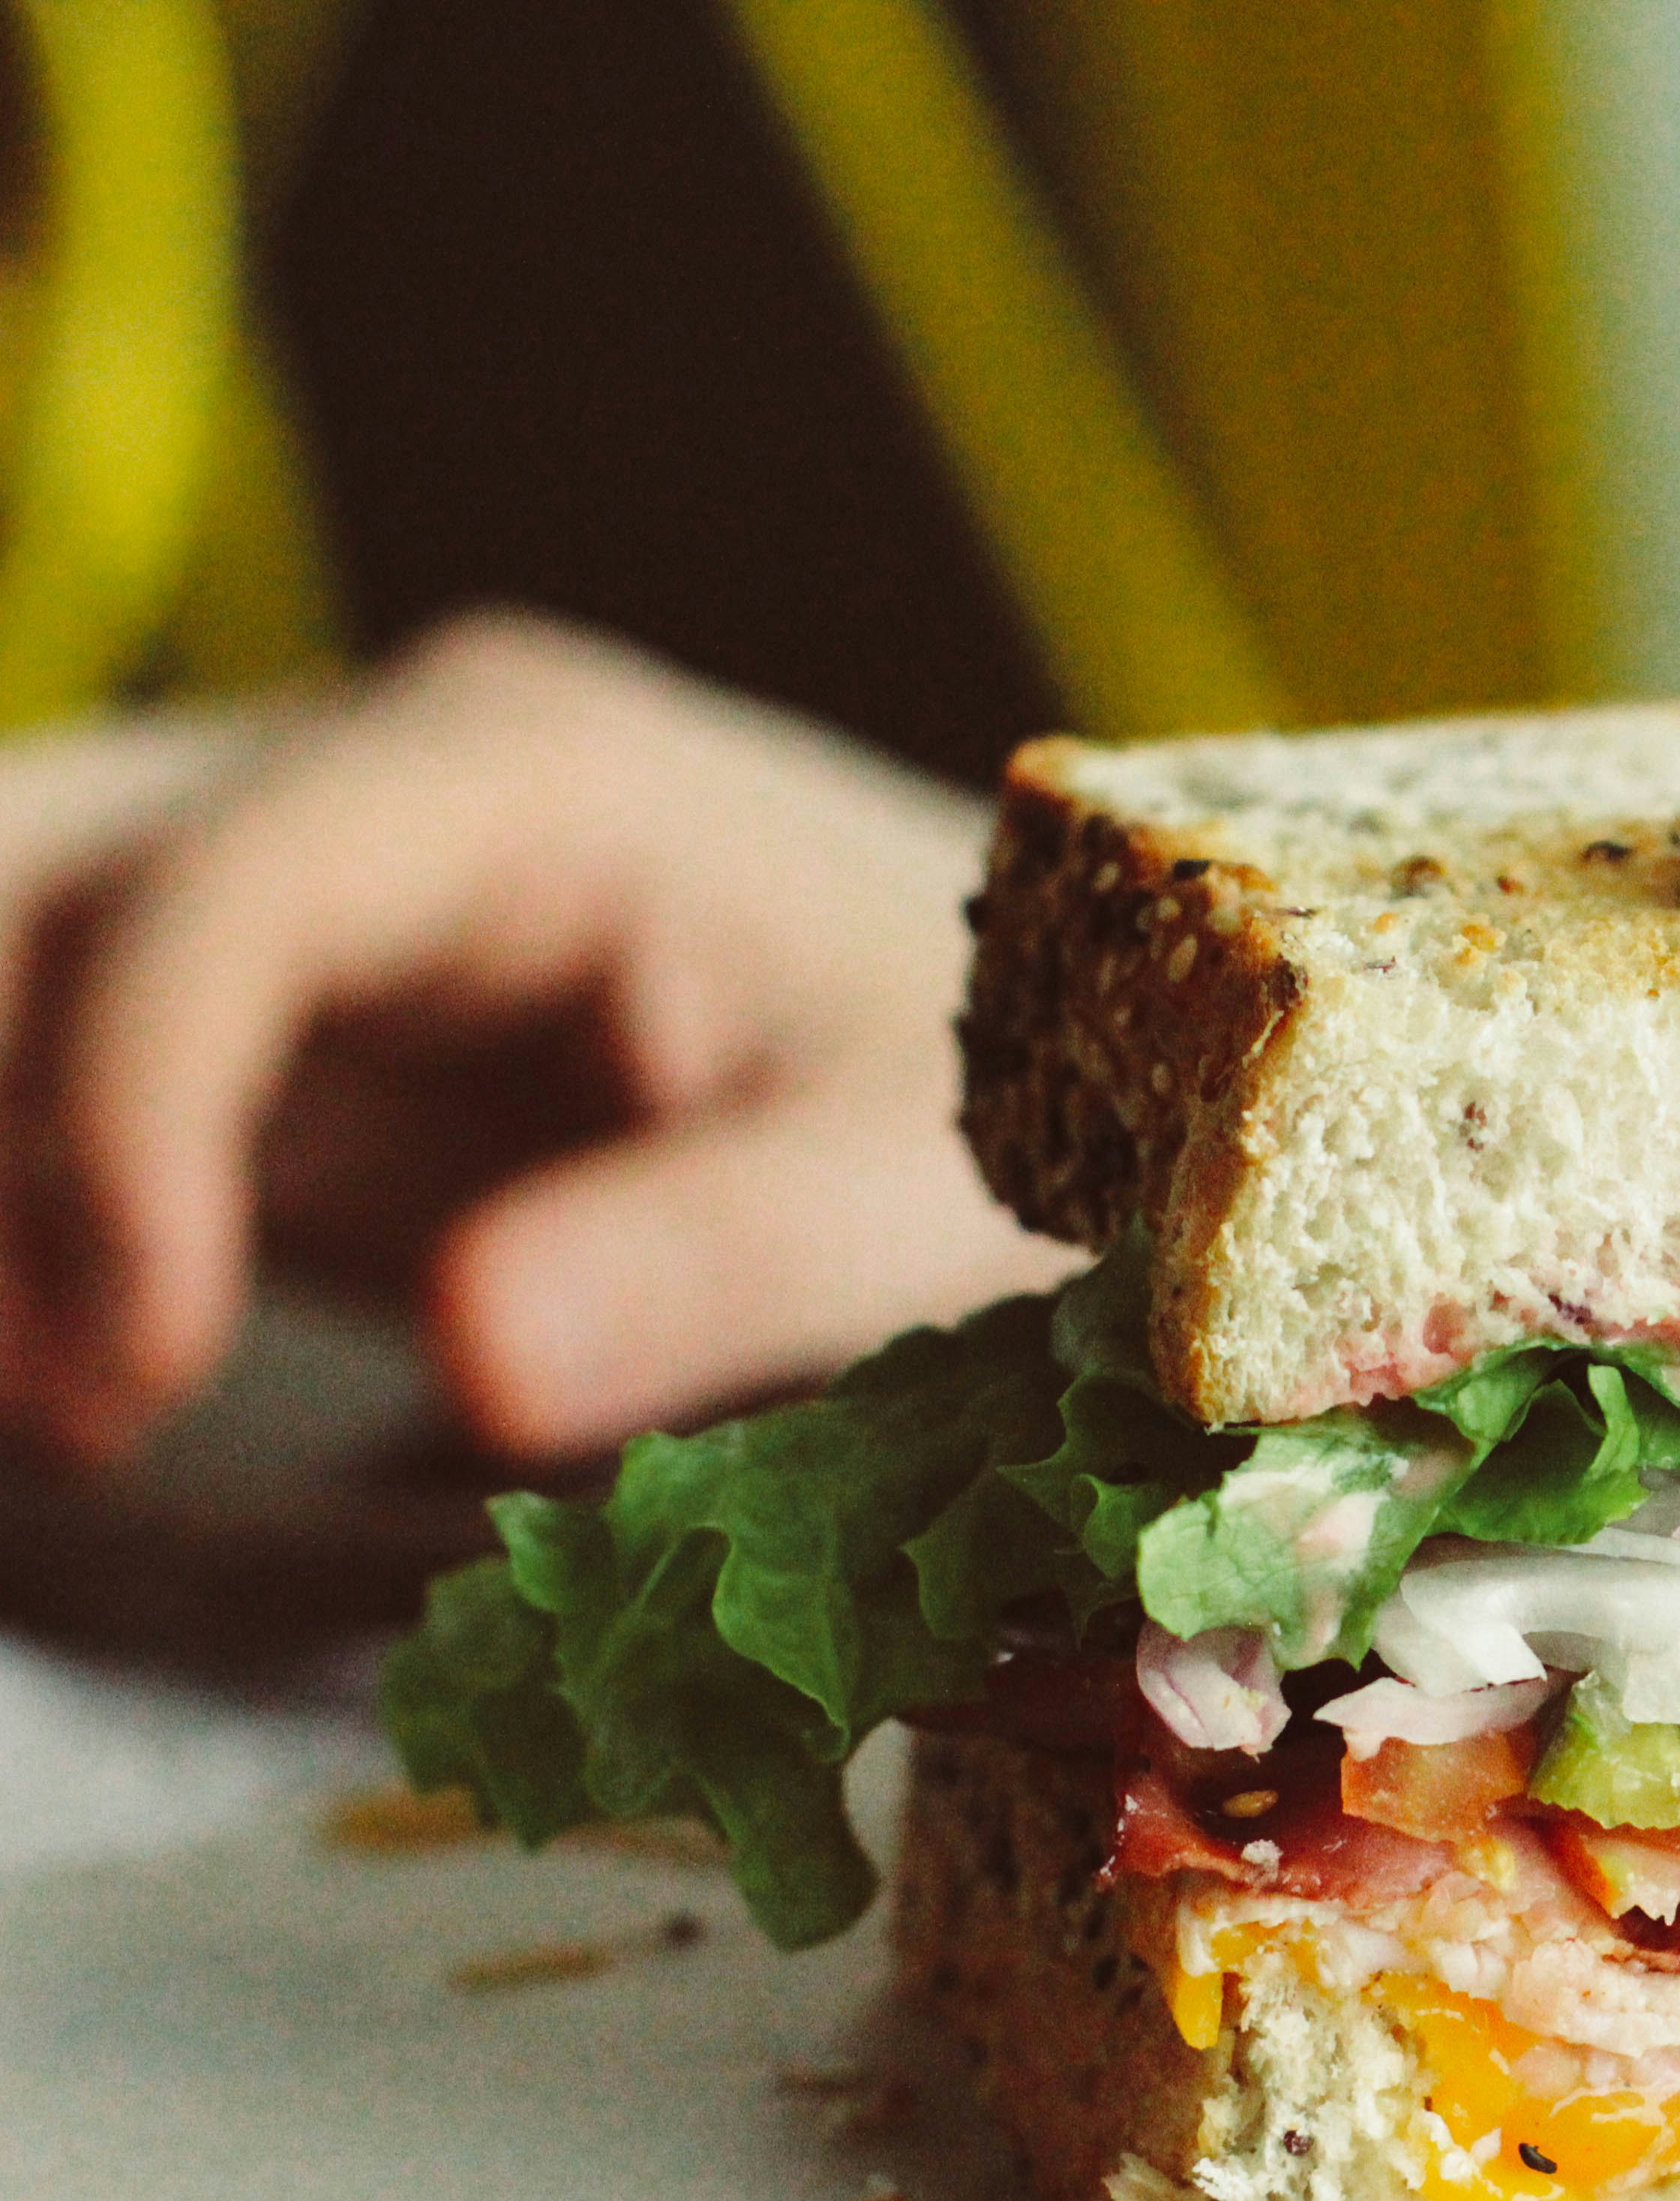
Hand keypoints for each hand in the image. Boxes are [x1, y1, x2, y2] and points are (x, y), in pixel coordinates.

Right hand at [0, 610, 1071, 1465]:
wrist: (1048, 1070)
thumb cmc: (1017, 1102)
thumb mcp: (919, 1191)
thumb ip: (723, 1258)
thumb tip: (483, 1360)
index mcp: (528, 779)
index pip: (216, 900)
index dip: (117, 1123)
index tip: (141, 1364)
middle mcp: (369, 783)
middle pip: (28, 881)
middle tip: (50, 1395)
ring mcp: (298, 882)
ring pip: (4, 959)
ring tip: (63, 1414)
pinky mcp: (269, 1011)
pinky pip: (50, 1075)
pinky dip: (27, 1217)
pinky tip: (76, 1392)